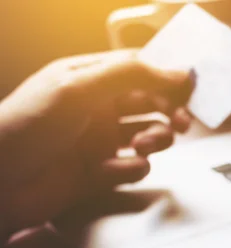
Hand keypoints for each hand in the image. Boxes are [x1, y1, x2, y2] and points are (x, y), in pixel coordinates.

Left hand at [0, 49, 192, 239]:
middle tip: (180, 122)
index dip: (166, 78)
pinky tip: (114, 170)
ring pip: (147, 136)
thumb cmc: (22, 128)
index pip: (139, 71)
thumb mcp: (78, 87)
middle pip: (150, 104)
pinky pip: (133, 168)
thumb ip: (130, 75)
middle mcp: (96, 108)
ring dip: (155, 140)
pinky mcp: (99, 173)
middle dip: (169, 112)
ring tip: (143, 146)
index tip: (188, 89)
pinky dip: (132, 169)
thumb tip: (174, 72)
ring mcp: (98, 141)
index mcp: (88, 79)